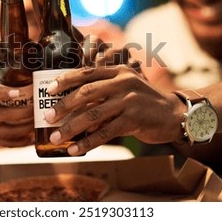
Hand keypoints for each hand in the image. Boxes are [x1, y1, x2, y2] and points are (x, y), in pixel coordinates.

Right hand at [0, 84, 33, 146]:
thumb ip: (2, 89)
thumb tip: (27, 79)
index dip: (5, 94)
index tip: (18, 92)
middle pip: (5, 115)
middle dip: (24, 113)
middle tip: (37, 108)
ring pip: (8, 132)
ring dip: (25, 128)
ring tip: (37, 123)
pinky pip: (8, 143)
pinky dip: (22, 142)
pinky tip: (33, 138)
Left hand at [43, 64, 183, 155]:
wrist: (173, 115)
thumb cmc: (142, 102)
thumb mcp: (125, 88)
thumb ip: (102, 91)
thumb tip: (71, 106)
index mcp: (117, 71)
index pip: (86, 72)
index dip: (65, 80)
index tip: (49, 90)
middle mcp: (123, 82)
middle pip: (86, 93)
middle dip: (63, 106)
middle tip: (47, 117)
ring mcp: (129, 100)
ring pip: (93, 114)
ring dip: (71, 128)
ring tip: (55, 138)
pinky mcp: (134, 120)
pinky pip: (105, 133)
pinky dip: (87, 142)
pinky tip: (75, 150)